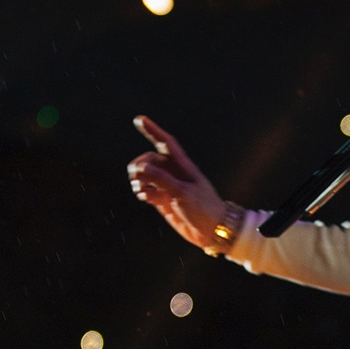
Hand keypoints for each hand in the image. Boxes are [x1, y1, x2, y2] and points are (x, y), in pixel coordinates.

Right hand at [127, 115, 226, 249]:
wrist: (212, 230)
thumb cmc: (203, 208)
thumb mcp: (182, 191)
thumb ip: (161, 178)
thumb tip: (141, 167)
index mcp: (183, 166)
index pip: (165, 143)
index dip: (153, 130)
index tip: (139, 119)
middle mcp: (174, 174)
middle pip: (149, 160)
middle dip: (140, 165)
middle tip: (137, 175)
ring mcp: (167, 187)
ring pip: (145, 175)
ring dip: (138, 179)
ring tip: (141, 189)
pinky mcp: (163, 200)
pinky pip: (146, 190)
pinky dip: (141, 191)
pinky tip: (144, 196)